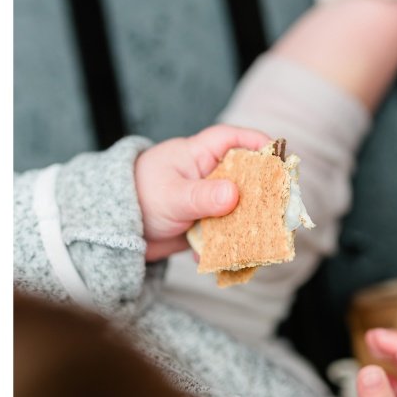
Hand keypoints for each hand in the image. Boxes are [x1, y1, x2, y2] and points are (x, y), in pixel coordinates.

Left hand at [134, 125, 272, 262]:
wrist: (114, 230)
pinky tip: (224, 257)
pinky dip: (229, 244)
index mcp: (198, 154)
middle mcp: (207, 174)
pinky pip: (226, 231)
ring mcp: (208, 200)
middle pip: (246, 177)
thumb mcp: (172, 196)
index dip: (259, 143)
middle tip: (281, 210)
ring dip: (248, 225)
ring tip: (259, 240)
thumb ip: (203, 196)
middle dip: (264, 193)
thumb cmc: (138, 197)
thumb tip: (233, 194)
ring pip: (239, 208)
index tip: (281, 158)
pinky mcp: (205, 223)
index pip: (233, 139)